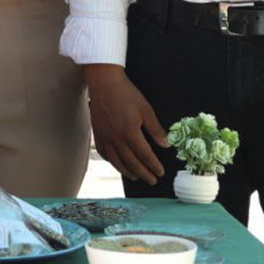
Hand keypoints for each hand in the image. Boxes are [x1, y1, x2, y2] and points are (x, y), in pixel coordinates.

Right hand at [84, 64, 168, 184]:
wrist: (104, 83)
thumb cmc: (126, 93)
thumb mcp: (145, 109)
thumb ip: (155, 129)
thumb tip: (166, 144)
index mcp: (130, 133)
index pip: (145, 155)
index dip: (154, 166)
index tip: (161, 172)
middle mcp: (116, 139)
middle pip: (132, 162)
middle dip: (144, 173)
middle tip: (152, 180)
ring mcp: (105, 137)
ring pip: (116, 161)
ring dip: (128, 172)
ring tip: (136, 177)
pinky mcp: (97, 133)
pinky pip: (104, 153)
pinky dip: (111, 161)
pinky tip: (116, 163)